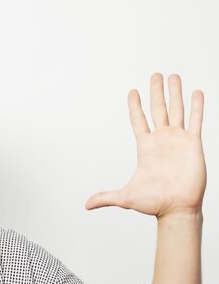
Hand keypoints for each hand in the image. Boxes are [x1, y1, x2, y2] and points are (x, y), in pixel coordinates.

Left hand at [85, 73, 205, 219]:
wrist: (176, 208)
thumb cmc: (153, 203)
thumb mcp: (125, 197)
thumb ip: (105, 198)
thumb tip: (86, 205)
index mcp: (145, 148)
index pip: (138, 121)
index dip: (135, 106)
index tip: (132, 92)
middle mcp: (161, 140)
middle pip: (158, 110)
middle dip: (156, 92)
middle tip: (155, 75)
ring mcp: (178, 141)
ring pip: (176, 111)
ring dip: (175, 93)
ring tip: (173, 76)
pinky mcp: (193, 144)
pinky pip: (195, 121)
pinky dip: (197, 107)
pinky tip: (196, 92)